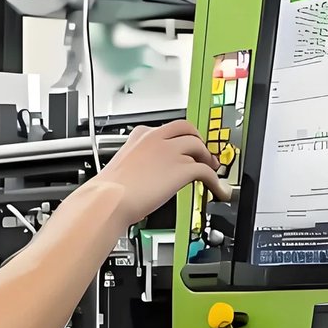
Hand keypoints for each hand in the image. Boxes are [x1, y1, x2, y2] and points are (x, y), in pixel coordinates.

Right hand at [96, 120, 230, 225]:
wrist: (109, 199)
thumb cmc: (109, 189)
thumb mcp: (122, 165)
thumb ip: (138, 162)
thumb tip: (146, 172)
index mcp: (141, 135)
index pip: (167, 128)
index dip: (180, 138)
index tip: (183, 146)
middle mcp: (157, 138)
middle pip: (187, 129)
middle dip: (197, 140)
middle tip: (202, 154)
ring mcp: (171, 151)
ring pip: (199, 147)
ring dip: (207, 158)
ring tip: (212, 170)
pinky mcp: (182, 168)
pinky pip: (206, 171)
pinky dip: (215, 181)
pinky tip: (218, 189)